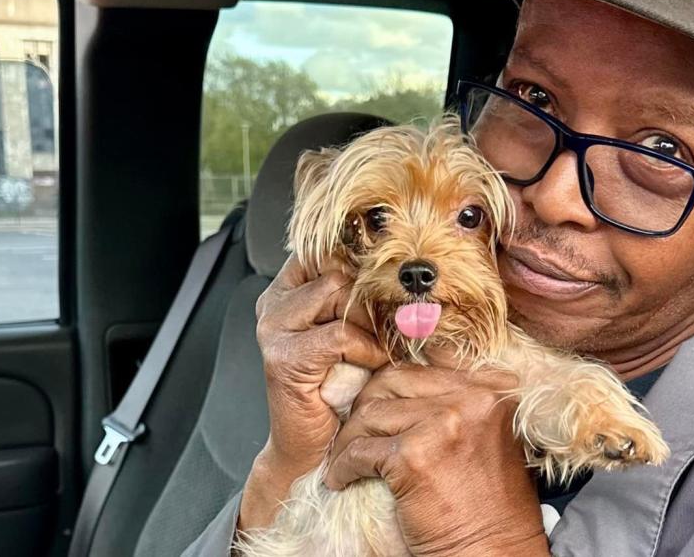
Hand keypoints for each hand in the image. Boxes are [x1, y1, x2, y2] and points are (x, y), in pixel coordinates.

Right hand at [238, 254, 389, 531]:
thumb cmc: (346, 385)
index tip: (398, 280)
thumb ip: (370, 297)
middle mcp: (276, 301)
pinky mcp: (283, 358)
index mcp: (292, 287)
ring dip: (373, 322)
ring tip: (384, 345)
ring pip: (339, 293)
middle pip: (340, 269)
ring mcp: (274, 328)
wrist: (318, 446)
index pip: (331, 248)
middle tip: (399, 322)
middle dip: (375, 296)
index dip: (367, 262)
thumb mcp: (361, 330)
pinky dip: (367, 349)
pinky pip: (340, 335)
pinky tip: (373, 366)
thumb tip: (419, 271)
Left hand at [326, 361, 549, 556]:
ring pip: (370, 413)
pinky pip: (359, 451)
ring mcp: (443, 424)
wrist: (495, 551)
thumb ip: (459, 403)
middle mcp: (472, 399)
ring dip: (349, 439)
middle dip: (365, 405)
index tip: (376, 406)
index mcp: (492, 390)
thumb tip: (404, 383)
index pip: (424, 367)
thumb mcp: (489, 436)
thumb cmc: (491, 503)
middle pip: (393, 381)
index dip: (392, 387)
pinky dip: (343, 466)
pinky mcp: (414, 456)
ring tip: (344, 458)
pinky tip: (342, 479)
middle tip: (355, 431)